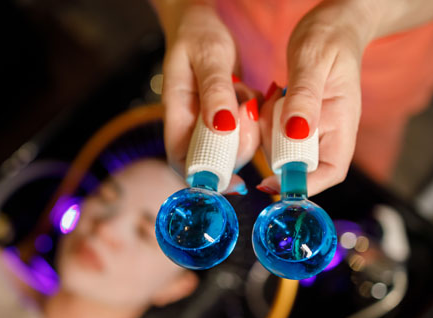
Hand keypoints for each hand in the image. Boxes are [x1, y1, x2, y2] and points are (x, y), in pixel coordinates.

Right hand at [159, 1, 260, 193]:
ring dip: (250, 130)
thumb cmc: (197, 34)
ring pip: (232, 146)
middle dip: (238, 147)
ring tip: (249, 97)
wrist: (199, 20)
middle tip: (249, 112)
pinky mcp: (224, 116)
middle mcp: (191, 124)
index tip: (235, 182)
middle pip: (212, 160)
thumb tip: (221, 127)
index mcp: (176, 114)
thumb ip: (215, 90)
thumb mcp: (208, 55)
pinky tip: (253, 95)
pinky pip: (244, 130)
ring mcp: (208, 122)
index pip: (182, 161)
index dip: (204, 178)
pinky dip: (255, 118)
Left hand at [258, 1, 376, 195]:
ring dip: (267, 132)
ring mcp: (312, 128)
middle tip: (267, 115)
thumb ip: (304, 98)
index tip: (271, 183)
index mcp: (341, 124)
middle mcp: (328, 132)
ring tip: (272, 100)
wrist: (333, 22)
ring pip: (281, 150)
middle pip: (297, 165)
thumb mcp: (312, 63)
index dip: (302, 185)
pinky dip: (265, 121)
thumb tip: (296, 132)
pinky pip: (275, 133)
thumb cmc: (329, 37)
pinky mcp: (297, 120)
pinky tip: (269, 100)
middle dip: (274, 149)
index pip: (329, 172)